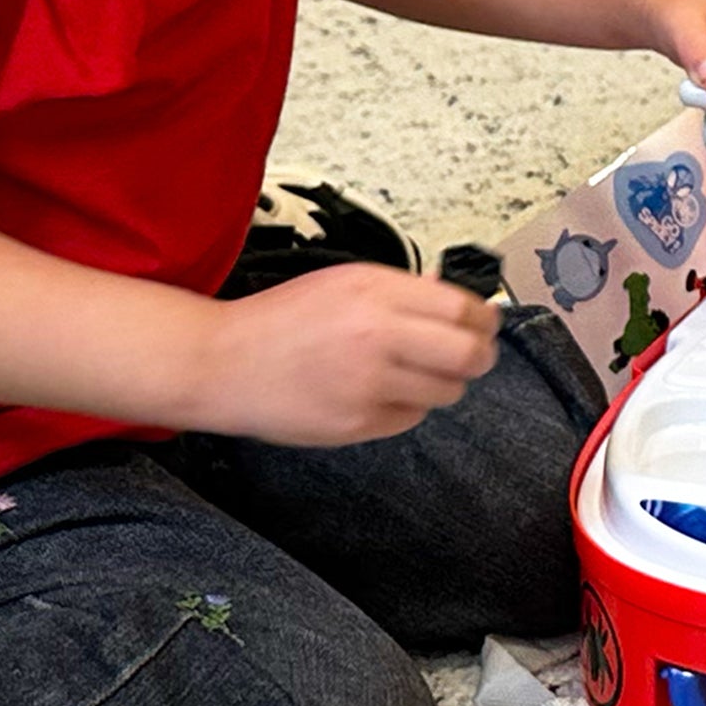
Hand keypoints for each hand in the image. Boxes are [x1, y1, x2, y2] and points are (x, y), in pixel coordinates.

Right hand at [193, 264, 499, 445]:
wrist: (222, 362)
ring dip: (440, 384)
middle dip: (478, 357)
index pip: (464, 310)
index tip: (483, 326)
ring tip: (408, 374)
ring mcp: (369, 383)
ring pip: (448, 391)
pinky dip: (404, 408)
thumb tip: (457, 299)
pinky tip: (373, 394)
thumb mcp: (344, 283)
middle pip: (471, 355)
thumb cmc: (281, 319)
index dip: (484, 321)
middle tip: (468, 357)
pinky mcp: (358, 422)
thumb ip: (403, 291)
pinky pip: (411, 418)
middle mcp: (378, 334)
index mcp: (377, 291)